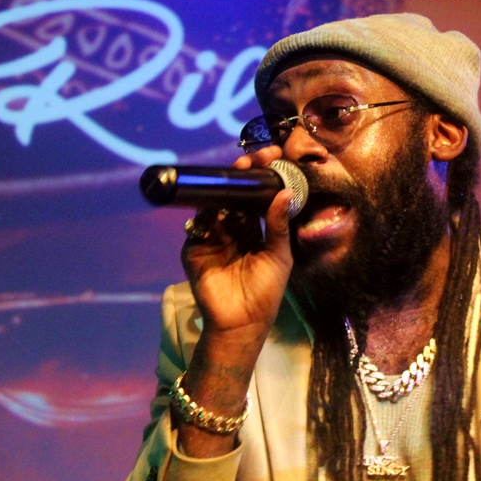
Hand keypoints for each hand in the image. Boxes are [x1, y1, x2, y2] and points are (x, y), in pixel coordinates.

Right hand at [181, 147, 292, 344]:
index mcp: (252, 229)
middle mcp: (231, 229)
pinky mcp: (194, 250)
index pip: (254, 197)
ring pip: (214, 206)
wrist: (243, 323)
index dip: (261, 177)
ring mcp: (211, 238)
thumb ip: (278, 225)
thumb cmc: (265, 292)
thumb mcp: (279, 256)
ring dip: (224, 190)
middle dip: (241, 176)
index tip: (272, 157)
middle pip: (232, 195)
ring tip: (237, 175)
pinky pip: (198, 228)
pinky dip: (206, 216)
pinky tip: (218, 208)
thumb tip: (285, 192)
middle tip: (251, 160)